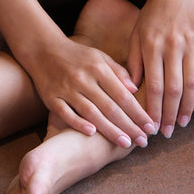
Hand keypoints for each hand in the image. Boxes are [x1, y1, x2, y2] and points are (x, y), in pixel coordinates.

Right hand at [0, 0, 153, 147]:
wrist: (42, 49)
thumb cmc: (76, 55)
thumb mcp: (99, 57)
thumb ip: (118, 72)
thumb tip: (136, 90)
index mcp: (98, 68)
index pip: (122, 95)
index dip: (138, 112)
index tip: (150, 126)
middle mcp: (83, 79)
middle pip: (110, 107)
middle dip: (129, 126)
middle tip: (143, 141)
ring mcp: (66, 88)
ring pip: (91, 112)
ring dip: (109, 129)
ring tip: (125, 143)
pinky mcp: (51, 97)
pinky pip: (66, 113)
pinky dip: (78, 123)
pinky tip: (92, 134)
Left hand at [127, 0, 193, 136]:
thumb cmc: (153, 13)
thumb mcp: (137, 34)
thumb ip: (134, 60)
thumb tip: (131, 89)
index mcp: (151, 46)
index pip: (153, 86)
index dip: (154, 109)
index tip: (152, 126)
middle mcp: (171, 46)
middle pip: (173, 89)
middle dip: (170, 114)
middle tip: (168, 132)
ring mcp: (191, 42)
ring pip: (192, 81)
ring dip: (189, 106)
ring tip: (184, 122)